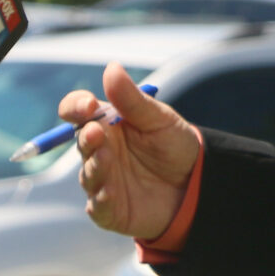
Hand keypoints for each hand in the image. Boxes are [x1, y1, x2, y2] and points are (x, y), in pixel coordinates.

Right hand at [63, 62, 200, 239]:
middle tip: (96, 131)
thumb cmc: (174, 146)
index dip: (76, 107)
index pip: (77, 111)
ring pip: (88, 173)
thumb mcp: (159, 119)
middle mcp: (99, 150)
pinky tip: (110, 191)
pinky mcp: (109, 208)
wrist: (198, 183)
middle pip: (81, 141)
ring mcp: (102, 180)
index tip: (87, 106)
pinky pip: (98, 205)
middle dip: (86, 136)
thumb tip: (111, 67)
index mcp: (107, 124)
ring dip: (95, 165)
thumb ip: (132, 99)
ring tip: (106, 156)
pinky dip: (102, 198)